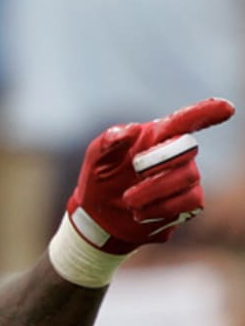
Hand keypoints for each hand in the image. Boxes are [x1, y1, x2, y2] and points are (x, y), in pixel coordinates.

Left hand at [66, 97, 235, 253]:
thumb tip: (131, 131)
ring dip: (154, 189)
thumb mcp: (97, 158)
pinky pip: (190, 201)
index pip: (187, 120)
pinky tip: (139, 213)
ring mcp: (186, 178)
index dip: (207, 112)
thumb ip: (109, 142)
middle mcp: (177, 154)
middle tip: (135, 170)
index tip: (227, 108)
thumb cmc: (101, 178)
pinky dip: (162, 208)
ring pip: (188, 177)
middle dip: (161, 160)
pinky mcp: (188, 203)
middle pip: (188, 149)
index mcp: (156, 136)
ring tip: (127, 200)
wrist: (100, 217)